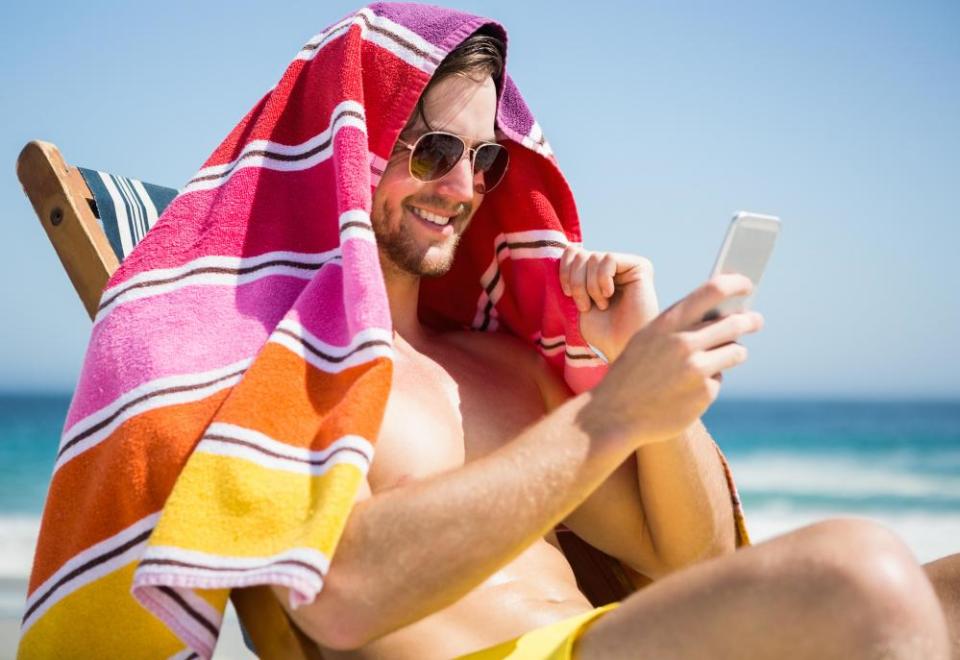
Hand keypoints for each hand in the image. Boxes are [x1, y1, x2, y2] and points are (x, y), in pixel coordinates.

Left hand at [558, 247, 658, 361]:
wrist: (620, 346)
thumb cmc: (601, 331)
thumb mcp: (578, 299)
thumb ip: (574, 274)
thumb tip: (568, 249)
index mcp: (598, 272)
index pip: (573, 252)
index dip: (564, 270)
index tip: (567, 294)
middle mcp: (614, 266)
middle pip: (581, 254)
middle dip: (576, 282)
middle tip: (586, 305)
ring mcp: (628, 265)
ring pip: (594, 257)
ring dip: (589, 286)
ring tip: (601, 305)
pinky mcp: (640, 266)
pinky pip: (609, 259)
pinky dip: (602, 280)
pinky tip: (609, 296)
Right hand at [591, 274, 763, 445]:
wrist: (615, 413)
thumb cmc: (632, 372)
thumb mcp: (647, 338)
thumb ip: (680, 324)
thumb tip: (721, 313)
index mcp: (668, 322)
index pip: (713, 290)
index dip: (736, 284)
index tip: (748, 284)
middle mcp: (685, 342)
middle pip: (735, 323)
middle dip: (749, 320)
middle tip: (755, 320)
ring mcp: (697, 369)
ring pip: (735, 351)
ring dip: (734, 351)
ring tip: (726, 354)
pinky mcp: (705, 393)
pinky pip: (718, 379)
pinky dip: (709, 381)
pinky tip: (689, 388)